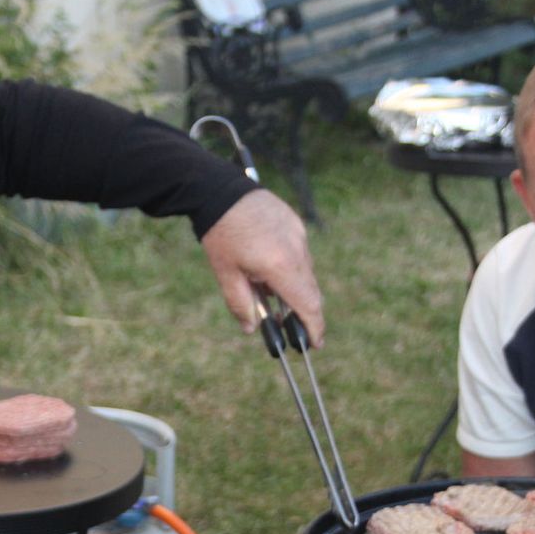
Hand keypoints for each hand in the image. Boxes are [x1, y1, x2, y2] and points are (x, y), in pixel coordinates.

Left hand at [199, 189, 324, 346]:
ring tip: (269, 292)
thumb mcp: (225, 274)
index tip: (314, 343)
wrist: (221, 190)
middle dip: (304, 313)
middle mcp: (296, 251)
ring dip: (295, 289)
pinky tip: (269, 268)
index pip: (307, 305)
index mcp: (280, 266)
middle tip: (292, 327)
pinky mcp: (296, 224)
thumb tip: (251, 329)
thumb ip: (241, 304)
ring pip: (306, 273)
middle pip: (311, 292)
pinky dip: (292, 268)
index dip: (314, 328)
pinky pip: (300, 254)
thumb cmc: (220, 233)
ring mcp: (299, 235)